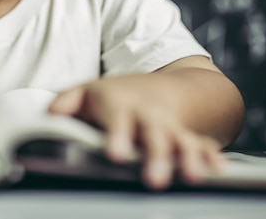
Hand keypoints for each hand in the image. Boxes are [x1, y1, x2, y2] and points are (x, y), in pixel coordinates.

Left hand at [48, 75, 224, 189]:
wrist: (158, 87)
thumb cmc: (117, 96)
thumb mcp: (89, 92)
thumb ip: (68, 102)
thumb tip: (48, 112)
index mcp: (120, 104)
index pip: (117, 119)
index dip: (117, 135)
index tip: (115, 153)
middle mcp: (147, 115)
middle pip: (153, 134)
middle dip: (156, 155)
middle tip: (155, 178)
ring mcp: (168, 126)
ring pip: (180, 141)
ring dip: (187, 157)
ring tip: (192, 175)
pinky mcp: (185, 136)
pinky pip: (199, 144)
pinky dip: (208, 155)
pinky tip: (217, 168)